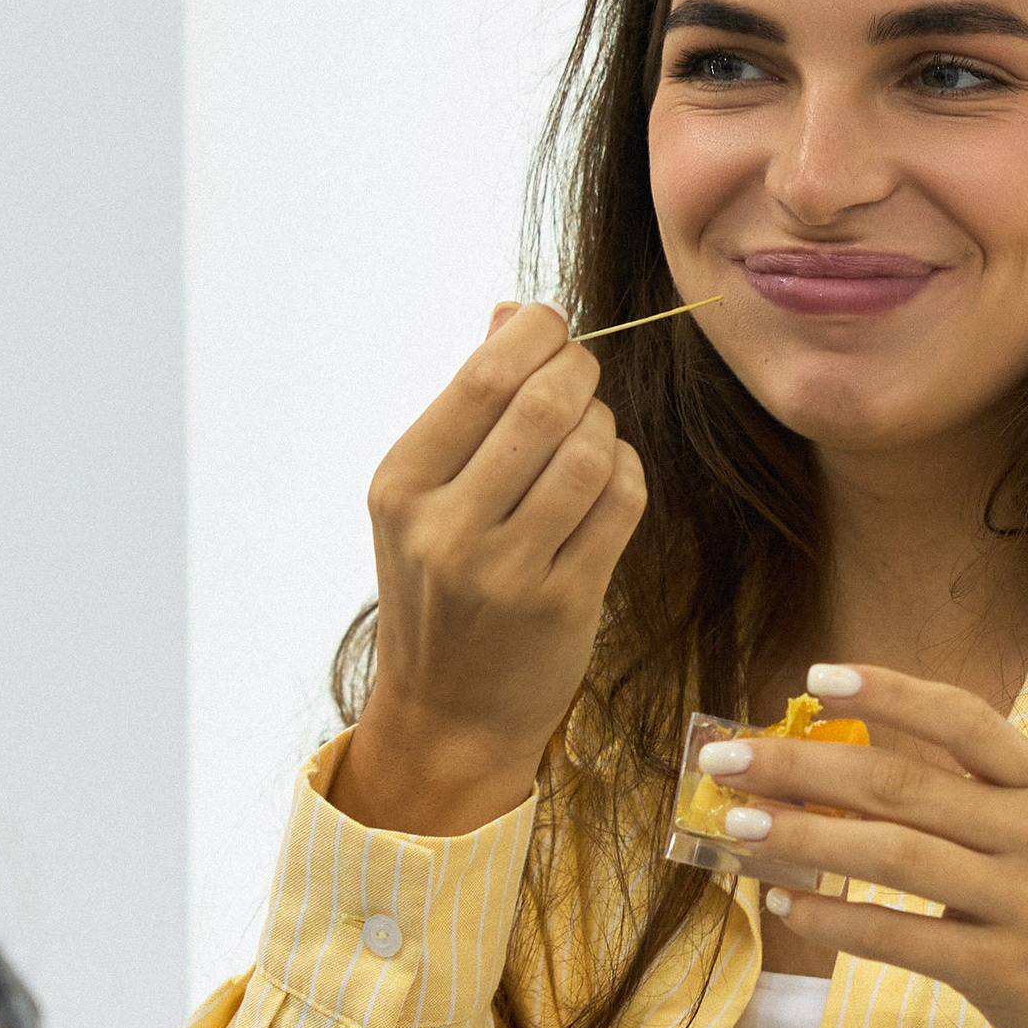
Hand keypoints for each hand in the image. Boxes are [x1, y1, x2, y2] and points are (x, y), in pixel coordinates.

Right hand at [330, 301, 645, 837]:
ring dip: (605, 425)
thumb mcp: (422, 500)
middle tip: (583, 377)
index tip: (553, 330)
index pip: (485, 374)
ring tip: (591, 434)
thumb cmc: (440, 592)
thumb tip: (512, 311)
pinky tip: (608, 477)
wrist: (447, 716)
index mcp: (401, 485)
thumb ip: (466, 406)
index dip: (538, 333)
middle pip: (543, 404)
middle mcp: (447, 528)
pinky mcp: (565, 603)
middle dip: (580, 372)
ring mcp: (507, 571)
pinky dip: (626, 471)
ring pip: (590, 452)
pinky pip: (620, 502)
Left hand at [700, 665, 1027, 1027]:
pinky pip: (902, 937)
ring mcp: (1024, 904)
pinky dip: (838, 920)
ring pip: (895, 854)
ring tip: (739, 826)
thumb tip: (846, 780)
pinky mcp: (1004, 972)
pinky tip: (788, 908)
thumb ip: (971, 812)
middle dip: (803, 765)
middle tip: (727, 758)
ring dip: (805, 837)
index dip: (887, 693)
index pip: (961, 721)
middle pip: (903, 785)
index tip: (814, 678)